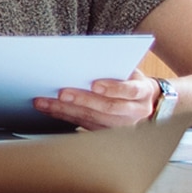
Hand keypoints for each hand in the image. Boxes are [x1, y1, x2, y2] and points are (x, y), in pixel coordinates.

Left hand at [33, 68, 158, 129]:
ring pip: (93, 120)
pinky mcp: (107, 133)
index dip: (113, 88)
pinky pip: (84, 126)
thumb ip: (113, 66)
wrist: (146, 102)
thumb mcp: (130, 69)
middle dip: (82, 101)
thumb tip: (84, 59)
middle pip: (108, 109)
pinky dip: (65, 117)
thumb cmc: (130, 79)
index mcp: (143, 92)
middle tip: (61, 94)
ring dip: (66, 111)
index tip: (95, 84)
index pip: (130, 90)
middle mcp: (135, 112)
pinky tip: (50, 110)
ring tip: (44, 102)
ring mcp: (122, 126)